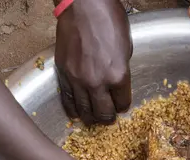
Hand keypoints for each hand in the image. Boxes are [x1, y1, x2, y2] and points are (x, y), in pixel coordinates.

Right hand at [55, 0, 131, 124]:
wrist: (83, 5)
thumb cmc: (108, 19)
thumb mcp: (126, 46)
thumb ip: (121, 68)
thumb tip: (116, 82)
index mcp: (118, 75)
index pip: (122, 104)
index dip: (123, 106)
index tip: (121, 104)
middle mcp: (98, 82)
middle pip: (103, 113)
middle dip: (107, 118)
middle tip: (108, 117)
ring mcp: (78, 79)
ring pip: (84, 111)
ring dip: (90, 118)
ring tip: (93, 119)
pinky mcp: (63, 73)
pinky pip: (67, 100)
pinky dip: (73, 110)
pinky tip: (77, 113)